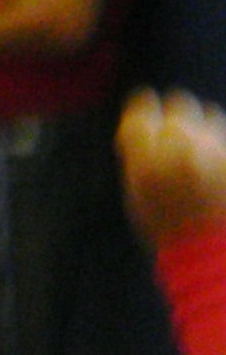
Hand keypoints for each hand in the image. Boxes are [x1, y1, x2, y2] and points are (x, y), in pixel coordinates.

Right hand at [122, 91, 225, 247]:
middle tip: (177, 130)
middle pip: (180, 104)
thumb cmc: (169, 227)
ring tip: (203, 149)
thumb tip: (149, 124)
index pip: (142, 110)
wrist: (210, 251)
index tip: (147, 105)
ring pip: (211, 115)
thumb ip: (139, 155)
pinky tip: (216, 164)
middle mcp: (180, 147)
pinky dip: (220, 146)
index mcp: (146, 157)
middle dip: (178, 115)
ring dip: (204, 126)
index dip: (144, 106)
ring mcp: (214, 150)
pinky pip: (225, 138)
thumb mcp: (138, 192)